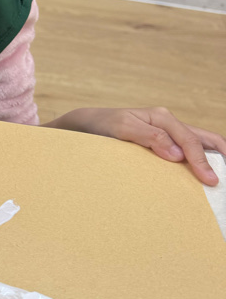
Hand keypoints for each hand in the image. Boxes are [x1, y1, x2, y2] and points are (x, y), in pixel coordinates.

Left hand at [46, 107, 224, 185]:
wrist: (86, 125)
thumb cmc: (102, 125)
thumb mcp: (122, 128)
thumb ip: (150, 137)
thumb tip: (176, 154)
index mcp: (162, 117)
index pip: (189, 140)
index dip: (202, 161)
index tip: (211, 181)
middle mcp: (167, 123)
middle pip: (203, 139)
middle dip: (219, 156)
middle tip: (222, 179)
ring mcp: (165, 132)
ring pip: (197, 144)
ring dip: (210, 158)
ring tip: (217, 176)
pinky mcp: (161, 142)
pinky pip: (185, 150)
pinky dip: (197, 160)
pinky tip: (200, 173)